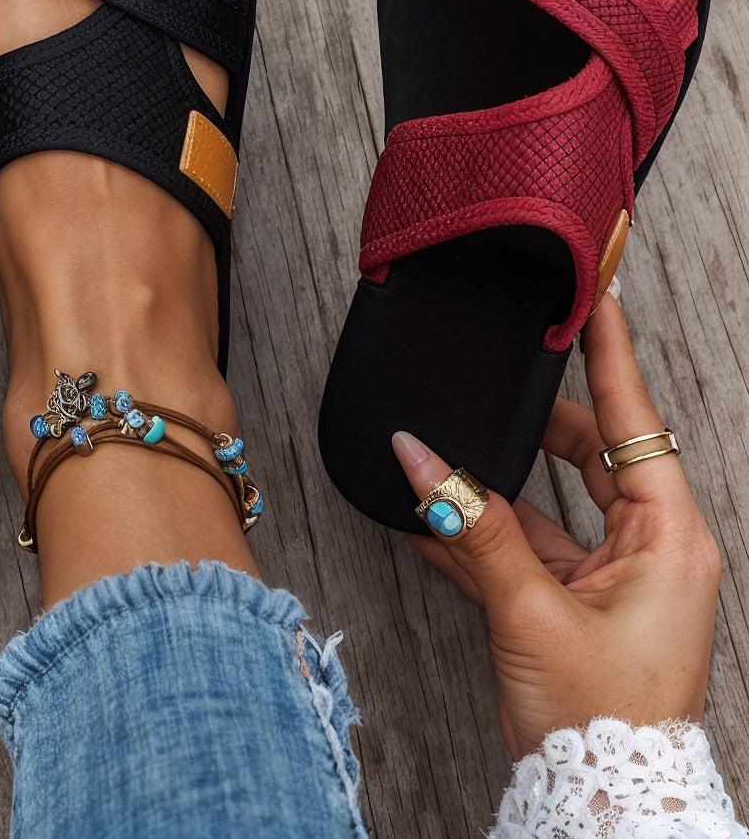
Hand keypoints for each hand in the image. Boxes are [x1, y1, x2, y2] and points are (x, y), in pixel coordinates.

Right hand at [393, 295, 721, 759]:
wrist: (599, 804)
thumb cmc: (601, 717)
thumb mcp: (533, 609)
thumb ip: (473, 527)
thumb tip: (420, 461)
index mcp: (668, 537)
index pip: (635, 420)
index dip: (611, 356)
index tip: (593, 300)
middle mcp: (646, 547)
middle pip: (586, 452)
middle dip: (533, 422)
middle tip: (494, 377)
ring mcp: (608, 575)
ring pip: (546, 501)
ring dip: (492, 485)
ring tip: (439, 454)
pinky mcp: (571, 601)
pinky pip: (523, 546)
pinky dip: (480, 534)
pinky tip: (430, 519)